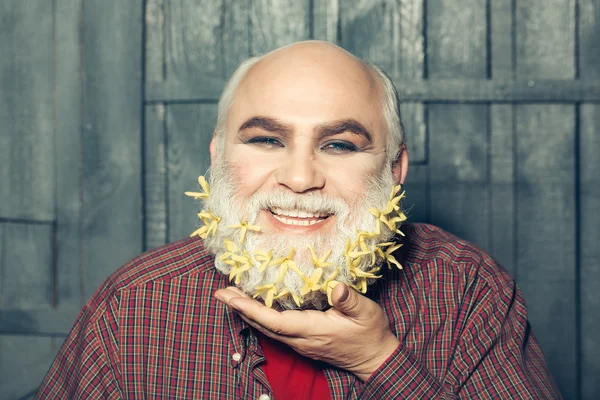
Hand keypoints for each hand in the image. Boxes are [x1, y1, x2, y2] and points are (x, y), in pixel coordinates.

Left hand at [214, 284, 399, 381]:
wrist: (375, 358)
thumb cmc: (371, 333)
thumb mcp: (367, 313)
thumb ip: (350, 301)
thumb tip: (336, 287)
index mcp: (313, 330)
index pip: (275, 321)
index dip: (252, 309)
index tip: (232, 298)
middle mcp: (301, 339)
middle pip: (263, 325)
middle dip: (240, 309)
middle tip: (220, 292)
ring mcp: (300, 343)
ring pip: (266, 328)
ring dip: (247, 312)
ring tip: (230, 295)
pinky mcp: (302, 341)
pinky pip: (274, 330)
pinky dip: (259, 317)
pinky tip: (253, 306)